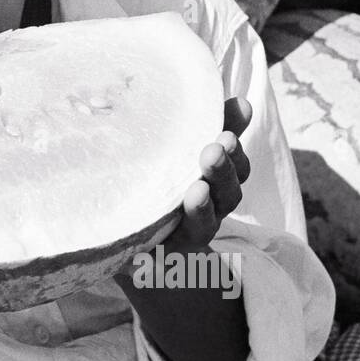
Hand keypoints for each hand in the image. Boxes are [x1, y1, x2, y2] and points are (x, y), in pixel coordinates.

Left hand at [164, 97, 252, 252]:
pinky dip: (157, 258)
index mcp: (213, 185)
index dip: (236, 154)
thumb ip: (208, 124)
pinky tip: (152, 247)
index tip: (227, 134)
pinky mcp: (153, 258)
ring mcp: (182, 237)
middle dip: (222, 172)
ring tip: (197, 190)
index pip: (236, 170)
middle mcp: (205, 212)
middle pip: (227, 195)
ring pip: (204, 225)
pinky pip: (163, 258)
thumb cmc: (152, 180)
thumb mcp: (177, 148)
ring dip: (202, 207)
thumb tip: (241, 102)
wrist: (117, 234)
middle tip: (212, 150)